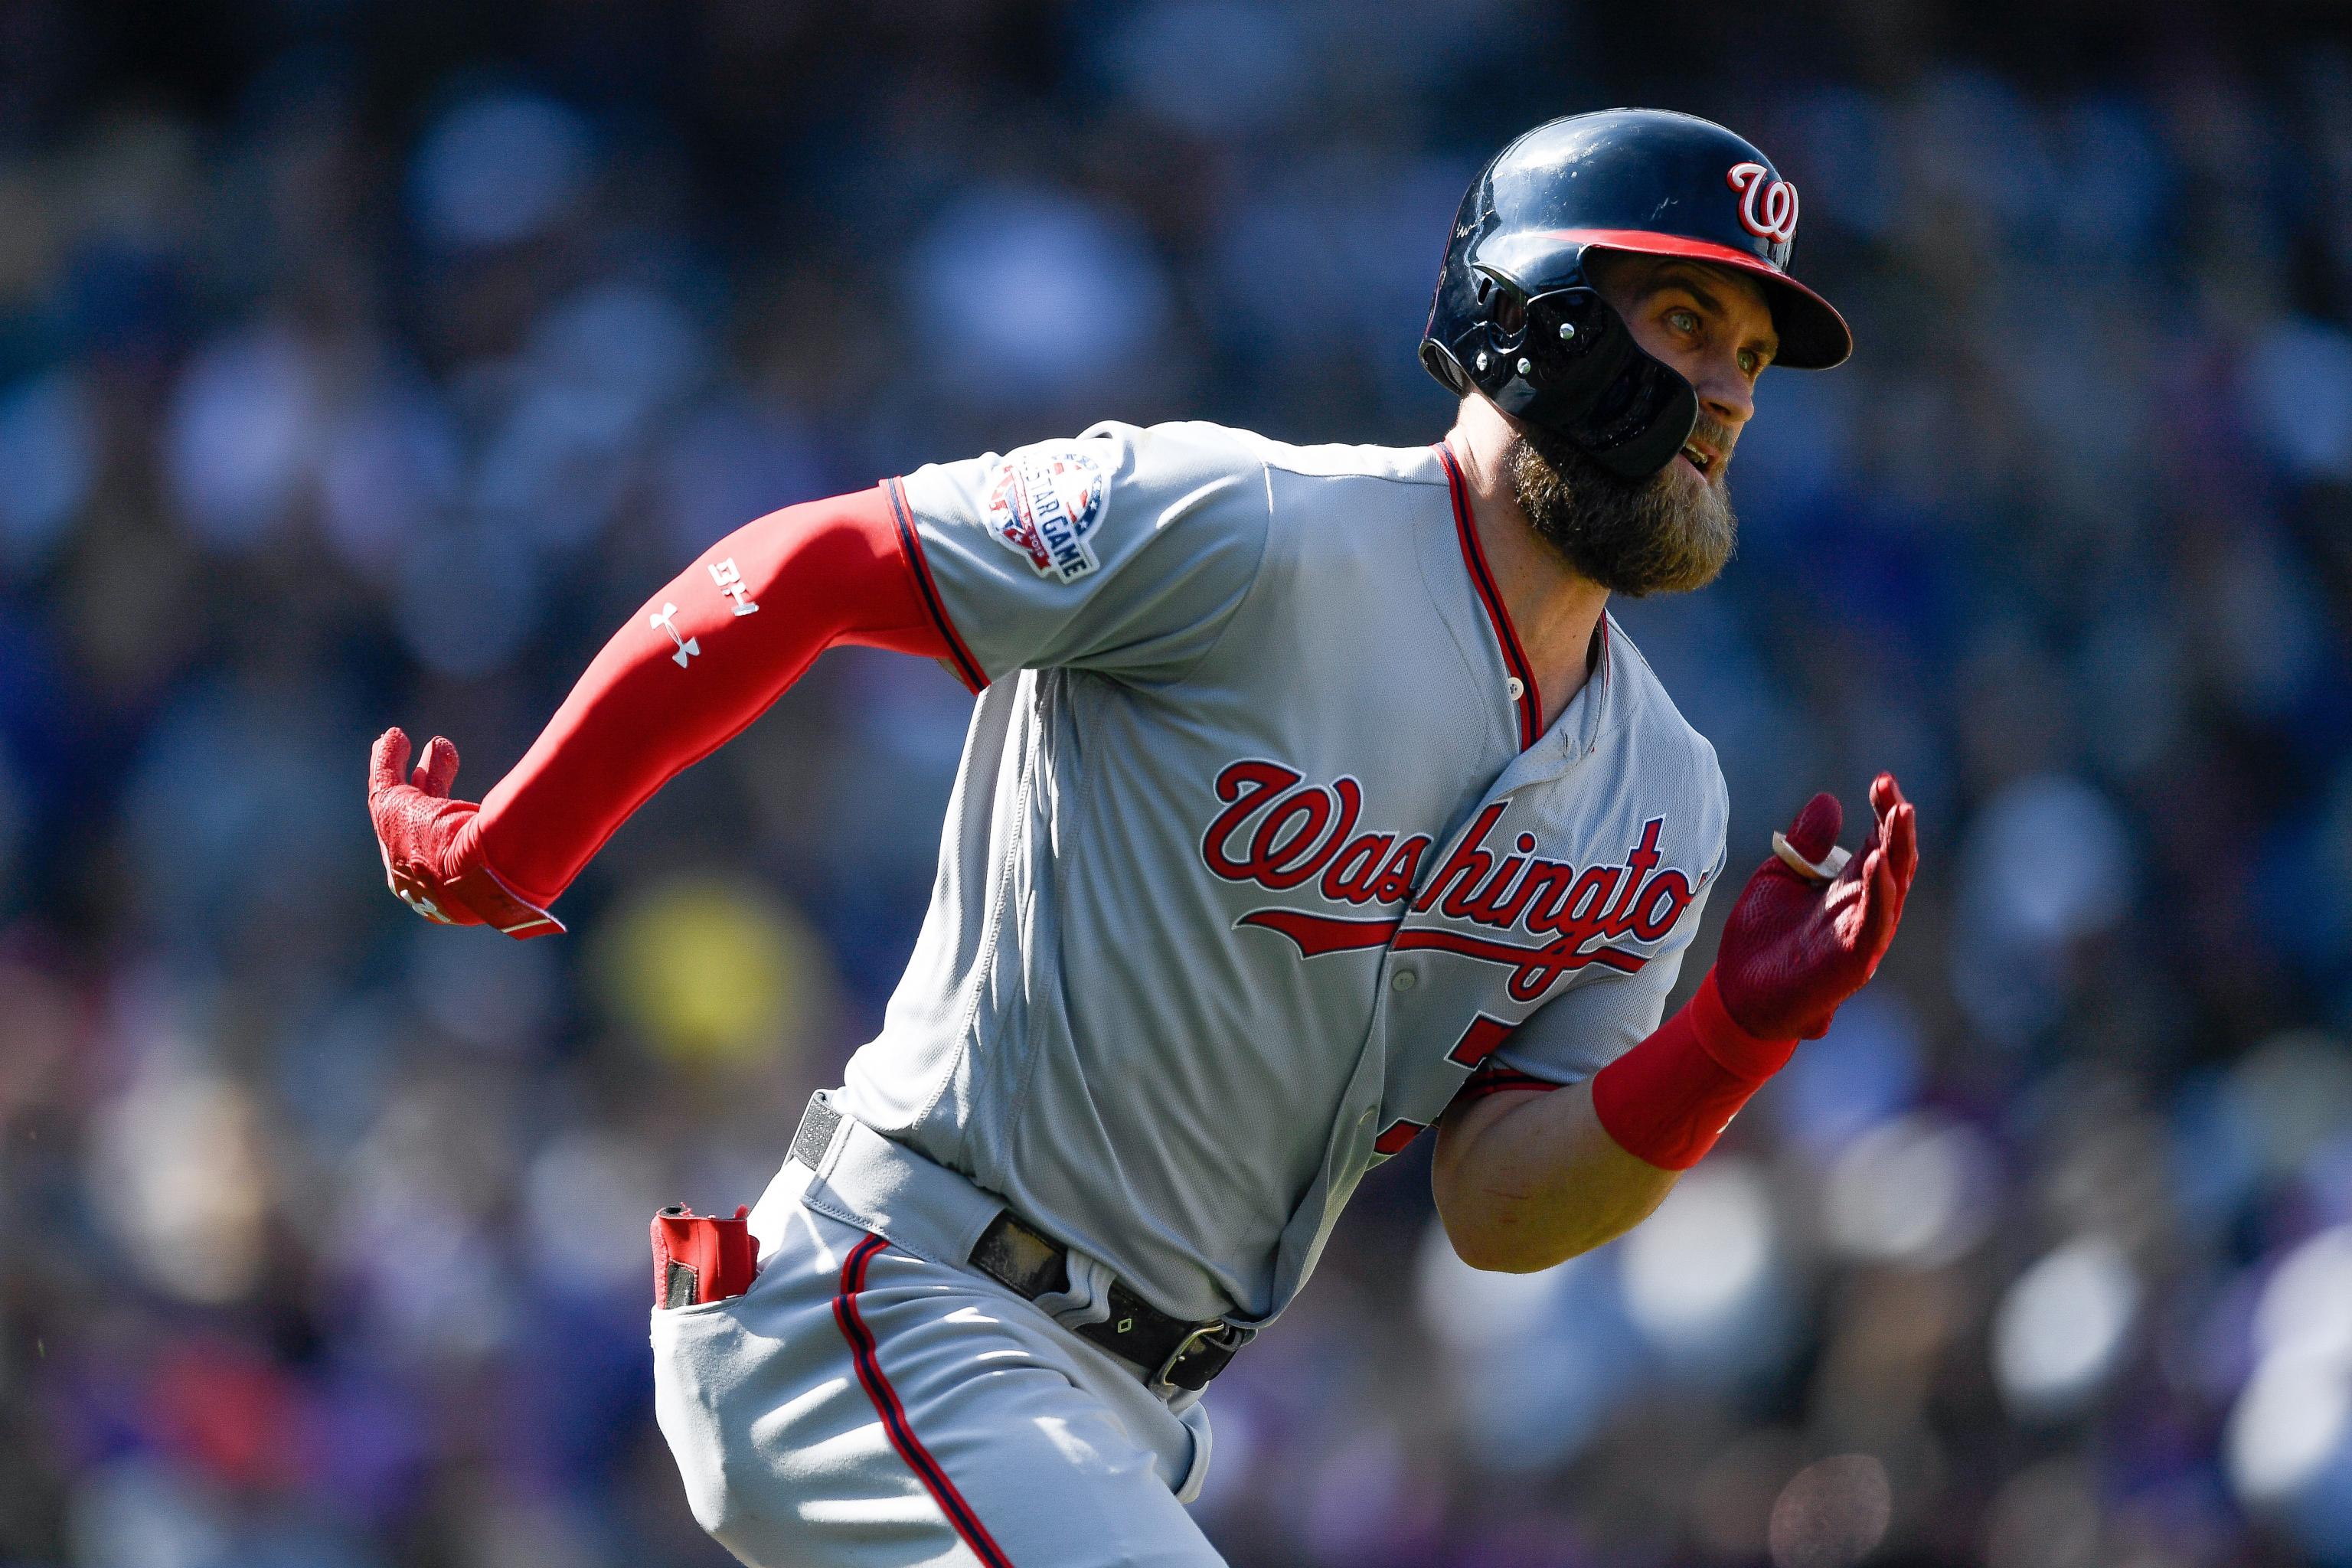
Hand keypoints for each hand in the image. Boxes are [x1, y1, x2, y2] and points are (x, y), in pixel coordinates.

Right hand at [367, 728, 562, 937]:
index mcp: (449, 894)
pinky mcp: (389, 815)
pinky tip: (395, 737)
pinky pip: (384, 782)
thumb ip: (553, 839)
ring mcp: (401, 846)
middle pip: (428, 823)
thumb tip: (591, 819)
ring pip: (405, 802)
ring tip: (439, 744)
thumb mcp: (538, 855)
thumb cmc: (515, 872)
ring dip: (420, 772)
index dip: (457, 822)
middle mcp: (420, 875)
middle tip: (446, 756)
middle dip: (435, 788)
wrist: (483, 877)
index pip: (452, 852)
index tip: (471, 807)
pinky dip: (387, 758)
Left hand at [1713, 774, 1916, 1039]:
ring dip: (1898, 850)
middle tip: (1893, 788)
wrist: (1737, 995)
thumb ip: (1804, 844)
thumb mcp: (1778, 878)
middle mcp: (1863, 909)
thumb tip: (1828, 799)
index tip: (1882, 779)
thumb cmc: (1761, 939)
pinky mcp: (1853, 962)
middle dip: (1897, 824)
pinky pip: (1874, 925)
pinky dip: (1879, 894)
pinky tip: (1876, 864)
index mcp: (1848, 888)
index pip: (1878, 842)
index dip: (1884, 811)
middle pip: (1893, 859)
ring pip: (1894, 888)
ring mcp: (1862, 935)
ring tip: (1901, 813)